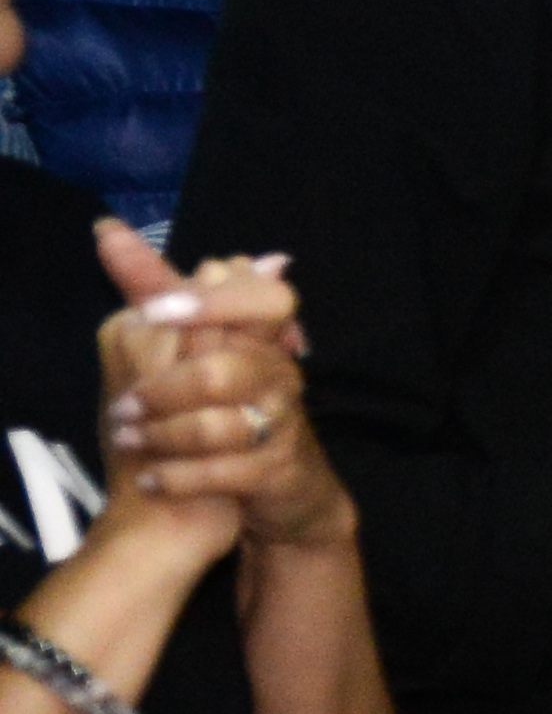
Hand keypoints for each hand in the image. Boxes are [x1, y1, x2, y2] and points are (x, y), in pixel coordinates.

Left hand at [93, 231, 350, 553]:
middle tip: (125, 402)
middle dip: (164, 389)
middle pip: (224, 369)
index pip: (265, 300)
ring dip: (164, 435)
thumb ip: (154, 288)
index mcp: (262, 336)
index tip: (157, 312)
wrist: (278, 483)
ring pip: (219, 425)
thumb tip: (107, 230)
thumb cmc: (229, 403)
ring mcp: (281, 425)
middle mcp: (280, 375)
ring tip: (132, 438)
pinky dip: (180, 477)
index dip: (213, 303)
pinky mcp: (275, 472)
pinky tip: (152, 477)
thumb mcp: (190, 339)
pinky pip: (224, 473)